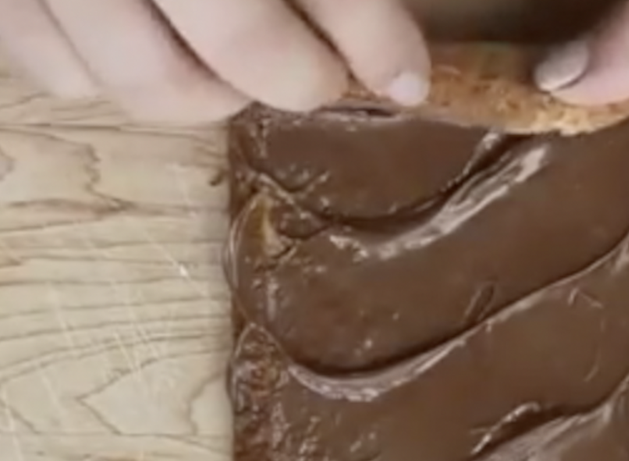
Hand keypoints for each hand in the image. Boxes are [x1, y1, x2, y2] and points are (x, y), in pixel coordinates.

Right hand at [0, 0, 429, 122]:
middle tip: (315, 74)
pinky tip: (148, 40)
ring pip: (145, 83)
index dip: (370, 38)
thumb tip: (399, 69)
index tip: (405, 78)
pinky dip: (117, 77)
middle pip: (233, 46)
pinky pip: (62, 74)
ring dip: (210, 93)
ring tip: (231, 60)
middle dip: (292, 77)